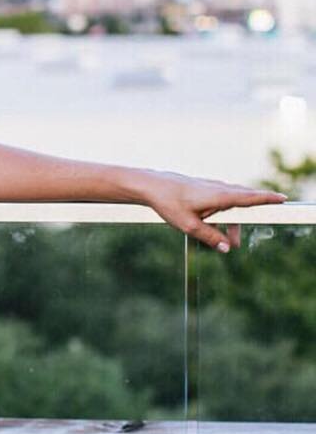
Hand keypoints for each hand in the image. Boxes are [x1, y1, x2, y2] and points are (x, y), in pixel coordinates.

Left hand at [136, 171, 287, 250]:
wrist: (150, 186)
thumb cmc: (169, 203)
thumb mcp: (188, 225)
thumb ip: (209, 236)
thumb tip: (226, 248)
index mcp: (219, 195)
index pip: (250, 197)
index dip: (267, 198)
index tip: (283, 199)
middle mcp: (218, 188)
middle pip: (241, 203)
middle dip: (240, 224)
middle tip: (234, 243)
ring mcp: (210, 187)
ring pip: (229, 203)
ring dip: (228, 221)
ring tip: (221, 240)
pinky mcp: (203, 188)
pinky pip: (219, 201)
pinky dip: (220, 213)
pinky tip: (211, 223)